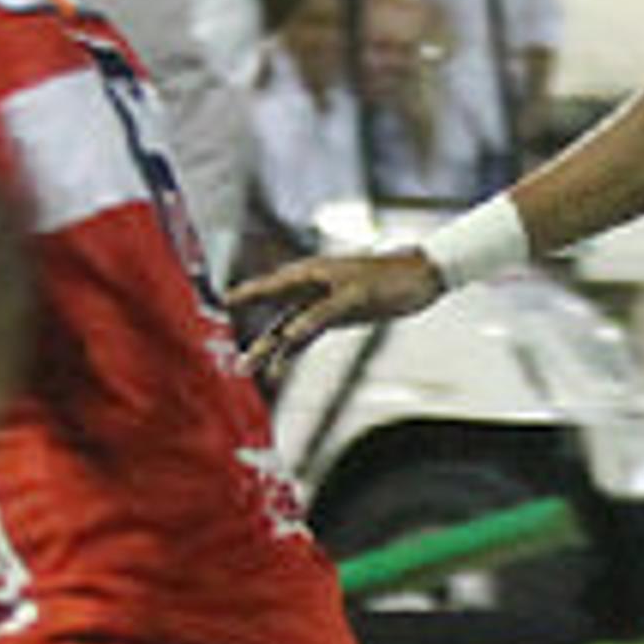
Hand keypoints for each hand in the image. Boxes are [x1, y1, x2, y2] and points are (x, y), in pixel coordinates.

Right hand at [227, 247, 441, 373]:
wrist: (420, 279)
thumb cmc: (389, 280)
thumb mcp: (354, 298)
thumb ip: (320, 316)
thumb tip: (288, 336)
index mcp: (311, 273)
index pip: (271, 286)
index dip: (246, 295)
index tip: (222, 302)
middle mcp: (310, 286)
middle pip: (273, 312)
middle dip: (255, 336)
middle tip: (235, 362)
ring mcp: (320, 303)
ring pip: (286, 328)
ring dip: (270, 350)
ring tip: (247, 371)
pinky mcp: (333, 317)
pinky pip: (304, 336)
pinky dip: (291, 351)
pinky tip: (279, 369)